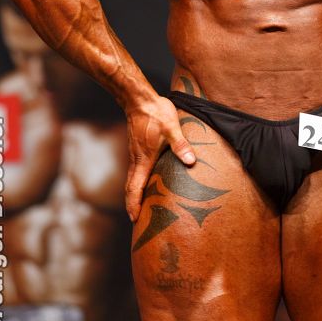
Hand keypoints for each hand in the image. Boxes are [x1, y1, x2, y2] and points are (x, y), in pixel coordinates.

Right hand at [124, 96, 194, 221]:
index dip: (134, 204)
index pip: (135, 187)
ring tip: (142, 206)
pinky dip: (137, 181)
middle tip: (137, 220)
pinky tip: (146, 181)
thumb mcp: (172, 128)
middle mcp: (137, 159)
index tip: (134, 219)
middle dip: (132, 204)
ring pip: (132, 179)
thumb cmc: (156, 113)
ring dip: (135, 193)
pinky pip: (135, 169)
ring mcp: (135, 153)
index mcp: (144, 159)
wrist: (139, 99)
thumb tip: (191, 161)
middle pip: (130, 187)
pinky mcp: (137, 147)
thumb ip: (181, 145)